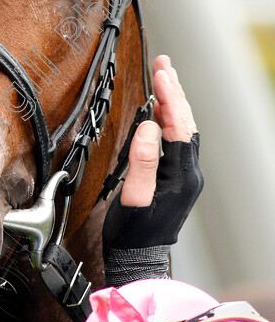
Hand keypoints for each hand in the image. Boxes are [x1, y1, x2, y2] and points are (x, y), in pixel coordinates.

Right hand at [102, 56, 203, 283]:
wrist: (137, 258)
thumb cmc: (132, 232)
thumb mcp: (132, 198)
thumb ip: (142, 163)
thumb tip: (148, 128)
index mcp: (182, 176)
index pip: (178, 127)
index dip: (170, 98)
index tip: (161, 73)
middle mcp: (189, 173)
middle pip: (185, 123)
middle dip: (174, 91)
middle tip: (164, 64)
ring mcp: (185, 175)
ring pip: (182, 129)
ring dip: (173, 101)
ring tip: (164, 77)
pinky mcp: (176, 177)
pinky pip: (176, 139)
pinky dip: (170, 118)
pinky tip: (160, 110)